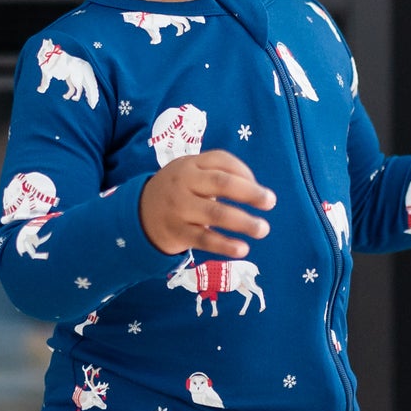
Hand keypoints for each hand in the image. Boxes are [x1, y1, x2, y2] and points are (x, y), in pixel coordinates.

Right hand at [139, 150, 275, 257]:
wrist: (139, 214)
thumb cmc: (178, 190)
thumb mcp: (191, 172)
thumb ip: (219, 173)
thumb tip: (256, 190)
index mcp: (191, 164)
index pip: (222, 161)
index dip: (245, 173)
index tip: (260, 189)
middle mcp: (184, 183)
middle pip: (221, 183)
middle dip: (249, 192)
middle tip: (270, 202)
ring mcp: (179, 208)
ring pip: (215, 213)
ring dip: (242, 222)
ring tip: (263, 229)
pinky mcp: (177, 232)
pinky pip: (204, 239)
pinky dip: (224, 245)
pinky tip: (242, 249)